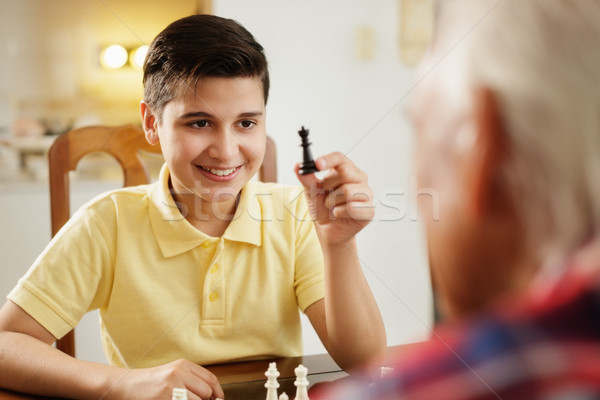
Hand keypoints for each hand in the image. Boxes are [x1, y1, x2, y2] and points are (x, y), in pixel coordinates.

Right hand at [107, 359, 223, 399]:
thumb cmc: (148, 383)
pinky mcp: (165, 398)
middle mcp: (179, 373)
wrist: (124, 385)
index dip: (217, 392)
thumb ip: (191, 380)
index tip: (218, 399)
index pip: (210, 379)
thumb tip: (212, 395)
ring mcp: (171, 386)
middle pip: (206, 392)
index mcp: (183, 365)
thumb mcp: (172, 374)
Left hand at [295, 152, 373, 244]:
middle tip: (325, 193)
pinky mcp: (369, 210)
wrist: (327, 229)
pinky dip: (339, 213)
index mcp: (346, 169)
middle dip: (328, 185)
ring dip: (332, 201)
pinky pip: (352, 208)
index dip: (329, 159)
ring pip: (347, 191)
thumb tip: (298, 166)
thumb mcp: (311, 192)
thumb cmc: (323, 208)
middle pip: (345, 172)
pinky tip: (339, 214)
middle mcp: (359, 178)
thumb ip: (306, 178)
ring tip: (331, 206)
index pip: (340, 158)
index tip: (317, 164)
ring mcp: (367, 193)